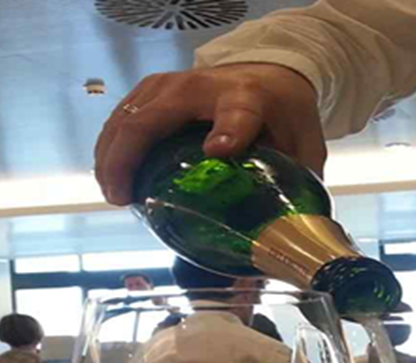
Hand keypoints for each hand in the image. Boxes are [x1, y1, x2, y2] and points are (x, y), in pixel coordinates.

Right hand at [95, 63, 326, 204]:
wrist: (269, 73)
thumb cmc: (282, 113)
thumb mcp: (304, 145)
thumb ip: (300, 185)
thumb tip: (290, 236)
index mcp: (248, 99)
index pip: (238, 114)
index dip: (230, 132)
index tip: (219, 152)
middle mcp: (201, 86)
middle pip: (152, 119)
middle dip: (128, 159)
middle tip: (123, 198)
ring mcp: (169, 84)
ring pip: (126, 118)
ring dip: (111, 158)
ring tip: (114, 195)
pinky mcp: (150, 88)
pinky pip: (120, 118)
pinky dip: (110, 149)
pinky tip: (111, 177)